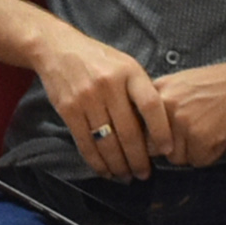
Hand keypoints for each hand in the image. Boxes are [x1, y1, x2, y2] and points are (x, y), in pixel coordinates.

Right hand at [27, 25, 171, 179]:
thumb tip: (157, 126)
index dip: (161, 131)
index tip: (167, 149)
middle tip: (144, 174)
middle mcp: (109, 85)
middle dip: (138, 158)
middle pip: (129, 131)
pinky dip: (96, 162)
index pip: (151, 105)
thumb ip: (139, 90)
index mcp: (130, 72)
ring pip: (107, 142)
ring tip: (126, 176)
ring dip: (118, 165)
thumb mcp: (125, 65)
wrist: (58, 49)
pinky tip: (105, 170)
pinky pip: (85, 143)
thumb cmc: (98, 60)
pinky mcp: (69, 110)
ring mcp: (88, 98)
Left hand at [151, 56, 225, 167]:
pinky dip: (212, 154)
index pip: (138, 128)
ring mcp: (181, 120)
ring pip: (178, 158)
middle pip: (156, 148)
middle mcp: (164, 105)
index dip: (152, 140)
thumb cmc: (220, 83)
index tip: (162, 143)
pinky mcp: (199, 135)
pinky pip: (199, 161)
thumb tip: (147, 136)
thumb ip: (161, 105)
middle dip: (176, 147)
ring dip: (195, 151)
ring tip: (212, 130)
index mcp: (156, 90)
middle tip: (196, 133)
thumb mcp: (181, 84)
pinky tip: (221, 134)